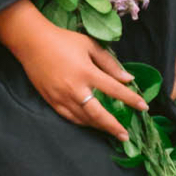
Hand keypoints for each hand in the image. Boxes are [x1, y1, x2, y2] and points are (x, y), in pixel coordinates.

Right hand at [0, 0, 146, 140]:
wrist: (32, 43)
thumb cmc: (63, 40)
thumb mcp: (89, 45)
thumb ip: (109, 63)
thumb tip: (127, 78)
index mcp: (86, 72)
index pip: (114, 90)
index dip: (131, 99)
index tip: (144, 106)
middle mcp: (75, 89)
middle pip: (98, 114)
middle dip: (114, 126)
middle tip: (126, 135)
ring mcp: (62, 97)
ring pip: (84, 119)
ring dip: (99, 127)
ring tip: (111, 131)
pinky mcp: (51, 101)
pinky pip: (70, 117)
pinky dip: (83, 122)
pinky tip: (91, 124)